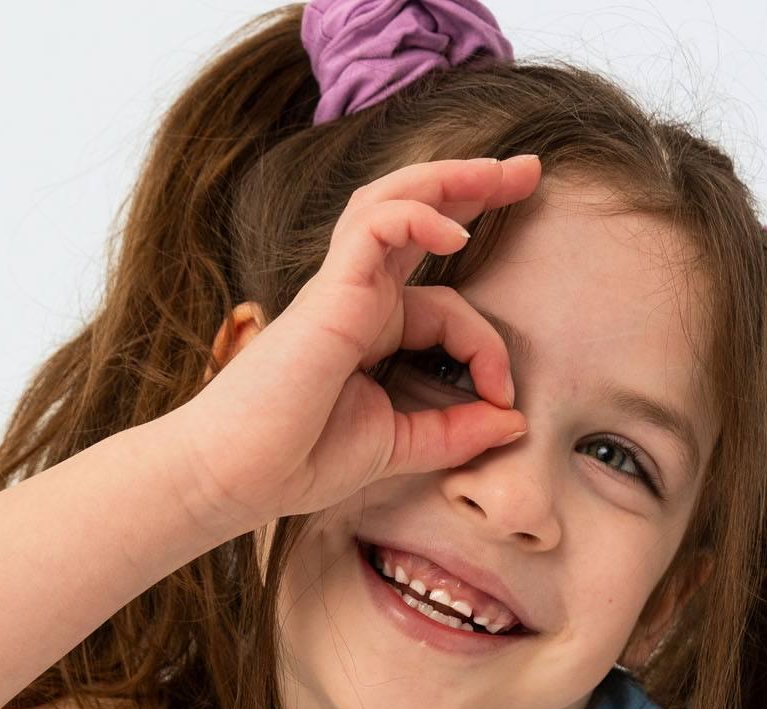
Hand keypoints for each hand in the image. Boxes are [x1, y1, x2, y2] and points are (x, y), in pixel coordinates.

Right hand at [172, 154, 542, 536]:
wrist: (236, 477)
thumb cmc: (297, 461)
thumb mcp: (398, 447)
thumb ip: (455, 433)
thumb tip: (515, 421)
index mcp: (371, 331)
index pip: (447, 310)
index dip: (489, 349)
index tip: (504, 402)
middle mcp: (357, 299)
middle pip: (420, 218)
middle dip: (477, 188)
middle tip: (530, 173)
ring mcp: (340, 289)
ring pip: (396, 201)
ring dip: (452, 179)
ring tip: (506, 172)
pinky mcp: (328, 291)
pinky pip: (377, 225)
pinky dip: (419, 215)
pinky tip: (455, 231)